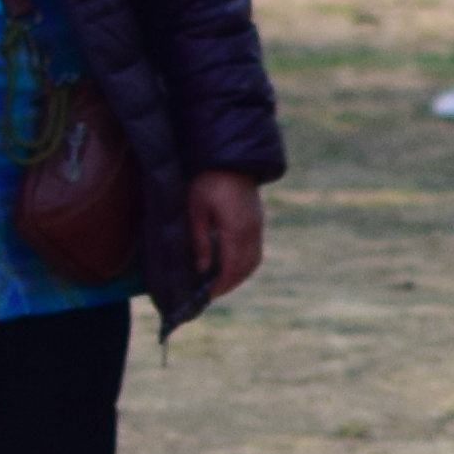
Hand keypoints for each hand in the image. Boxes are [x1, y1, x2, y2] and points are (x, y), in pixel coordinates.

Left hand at [186, 169, 267, 299]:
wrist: (230, 159)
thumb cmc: (207, 182)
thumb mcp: (195, 210)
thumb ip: (200, 241)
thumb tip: (202, 269)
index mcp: (237, 229)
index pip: (232, 267)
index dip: (220, 284)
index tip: (207, 295)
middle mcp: (252, 231)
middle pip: (246, 268)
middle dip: (230, 283)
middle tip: (212, 292)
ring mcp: (258, 226)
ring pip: (253, 261)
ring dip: (238, 274)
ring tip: (221, 281)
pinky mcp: (257, 221)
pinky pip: (254, 250)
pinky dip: (243, 263)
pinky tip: (229, 263)